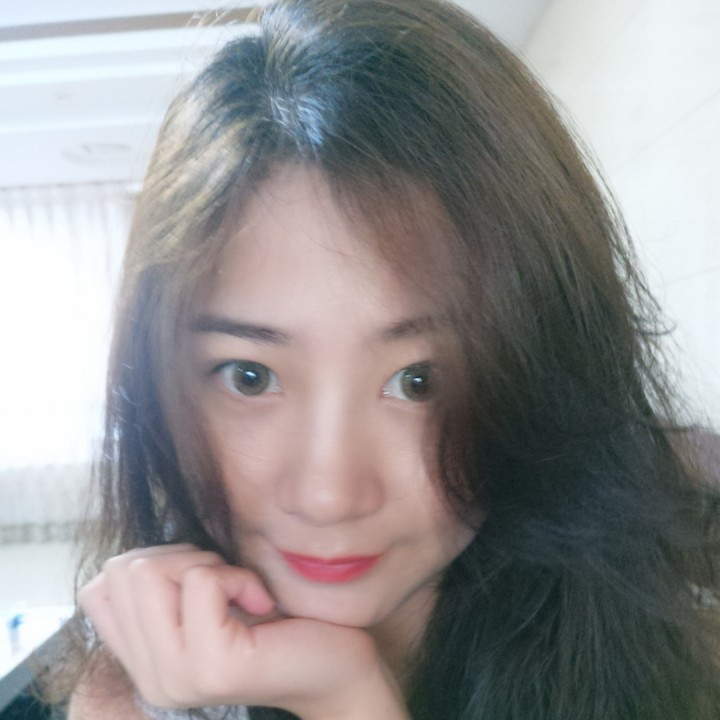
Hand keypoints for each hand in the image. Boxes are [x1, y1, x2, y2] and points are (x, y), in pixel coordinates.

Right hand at [78, 545, 408, 719]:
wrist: (335, 664)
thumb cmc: (275, 621)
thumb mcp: (205, 602)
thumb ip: (163, 590)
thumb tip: (129, 558)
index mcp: (144, 661)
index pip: (98, 588)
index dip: (149, 561)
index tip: (198, 577)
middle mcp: (150, 678)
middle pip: (122, 571)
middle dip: (180, 556)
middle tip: (225, 581)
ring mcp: (176, 678)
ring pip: (151, 573)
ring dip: (206, 564)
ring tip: (240, 591)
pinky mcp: (211, 667)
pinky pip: (202, 582)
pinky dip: (237, 576)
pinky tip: (262, 603)